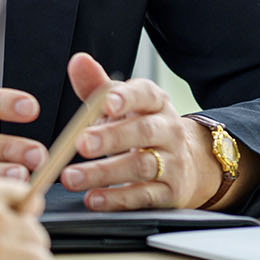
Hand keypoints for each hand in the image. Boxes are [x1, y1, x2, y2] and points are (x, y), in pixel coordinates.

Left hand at [58, 53, 219, 209]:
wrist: (187, 163)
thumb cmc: (140, 127)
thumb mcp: (122, 105)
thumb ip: (97, 85)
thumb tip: (78, 60)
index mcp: (155, 103)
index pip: (145, 95)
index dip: (127, 98)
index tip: (108, 104)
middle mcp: (168, 131)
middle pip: (142, 132)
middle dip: (110, 138)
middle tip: (80, 144)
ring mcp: (173, 163)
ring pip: (141, 167)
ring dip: (104, 173)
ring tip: (72, 177)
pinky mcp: (172, 193)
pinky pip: (145, 196)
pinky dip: (118, 199)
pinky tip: (94, 198)